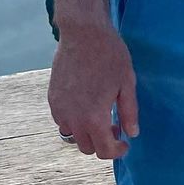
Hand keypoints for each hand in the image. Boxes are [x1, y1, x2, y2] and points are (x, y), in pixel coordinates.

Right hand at [48, 21, 138, 158]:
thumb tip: (132, 133)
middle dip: (102, 142)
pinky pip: (62, 120)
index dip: (117, 151)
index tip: (125, 143)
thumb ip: (129, 112)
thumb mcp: (127, 82)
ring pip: (73, 135)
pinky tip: (84, 103)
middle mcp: (73, 119)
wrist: (83, 33)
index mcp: (94, 118)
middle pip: (87, 147)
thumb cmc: (109, 55)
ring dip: (86, 132)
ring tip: (99, 114)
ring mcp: (60, 110)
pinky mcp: (52, 99)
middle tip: (114, 125)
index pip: (104, 150)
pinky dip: (74, 120)